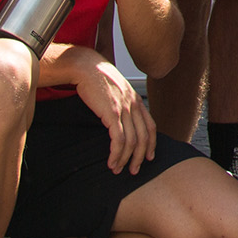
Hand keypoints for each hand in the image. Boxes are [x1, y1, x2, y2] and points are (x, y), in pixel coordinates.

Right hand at [61, 46, 152, 171]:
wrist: (86, 66)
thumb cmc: (97, 78)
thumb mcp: (115, 89)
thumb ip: (121, 102)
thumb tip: (120, 119)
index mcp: (136, 100)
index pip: (151, 127)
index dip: (151, 144)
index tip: (148, 157)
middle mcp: (134, 105)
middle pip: (143, 138)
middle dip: (139, 158)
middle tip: (133, 171)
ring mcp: (124, 109)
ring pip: (131, 142)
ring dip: (124, 159)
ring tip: (117, 169)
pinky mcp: (112, 113)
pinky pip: (119, 139)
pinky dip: (116, 154)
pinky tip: (111, 162)